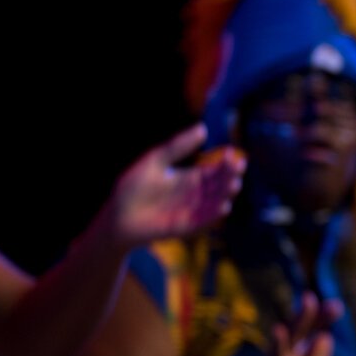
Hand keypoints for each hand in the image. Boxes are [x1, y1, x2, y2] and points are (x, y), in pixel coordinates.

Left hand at [109, 124, 245, 246]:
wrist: (117, 216)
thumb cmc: (133, 187)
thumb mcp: (156, 160)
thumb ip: (178, 146)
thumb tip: (203, 128)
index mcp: (191, 178)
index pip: (215, 170)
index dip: (225, 163)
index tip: (231, 153)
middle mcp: (196, 196)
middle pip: (219, 185)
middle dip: (230, 176)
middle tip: (238, 166)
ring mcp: (192, 212)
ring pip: (216, 202)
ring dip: (226, 194)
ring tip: (233, 184)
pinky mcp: (186, 226)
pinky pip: (204, 221)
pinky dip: (214, 215)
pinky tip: (223, 206)